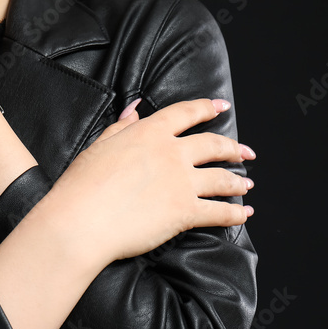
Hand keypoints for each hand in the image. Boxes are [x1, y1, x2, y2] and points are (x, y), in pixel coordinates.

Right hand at [47, 98, 255, 265]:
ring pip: (222, 178)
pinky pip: (219, 213)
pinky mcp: (186, 212)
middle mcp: (172, 154)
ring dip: (238, 181)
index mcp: (149, 133)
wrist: (82, 220)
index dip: (206, 108)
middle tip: (245, 152)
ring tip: (246, 184)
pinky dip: (235, 214)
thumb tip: (134, 110)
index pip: (186, 113)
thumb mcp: (98, 146)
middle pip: (213, 145)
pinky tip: (244, 214)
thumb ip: (120, 127)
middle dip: (233, 148)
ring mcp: (182, 183)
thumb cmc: (81, 185)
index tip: (221, 108)